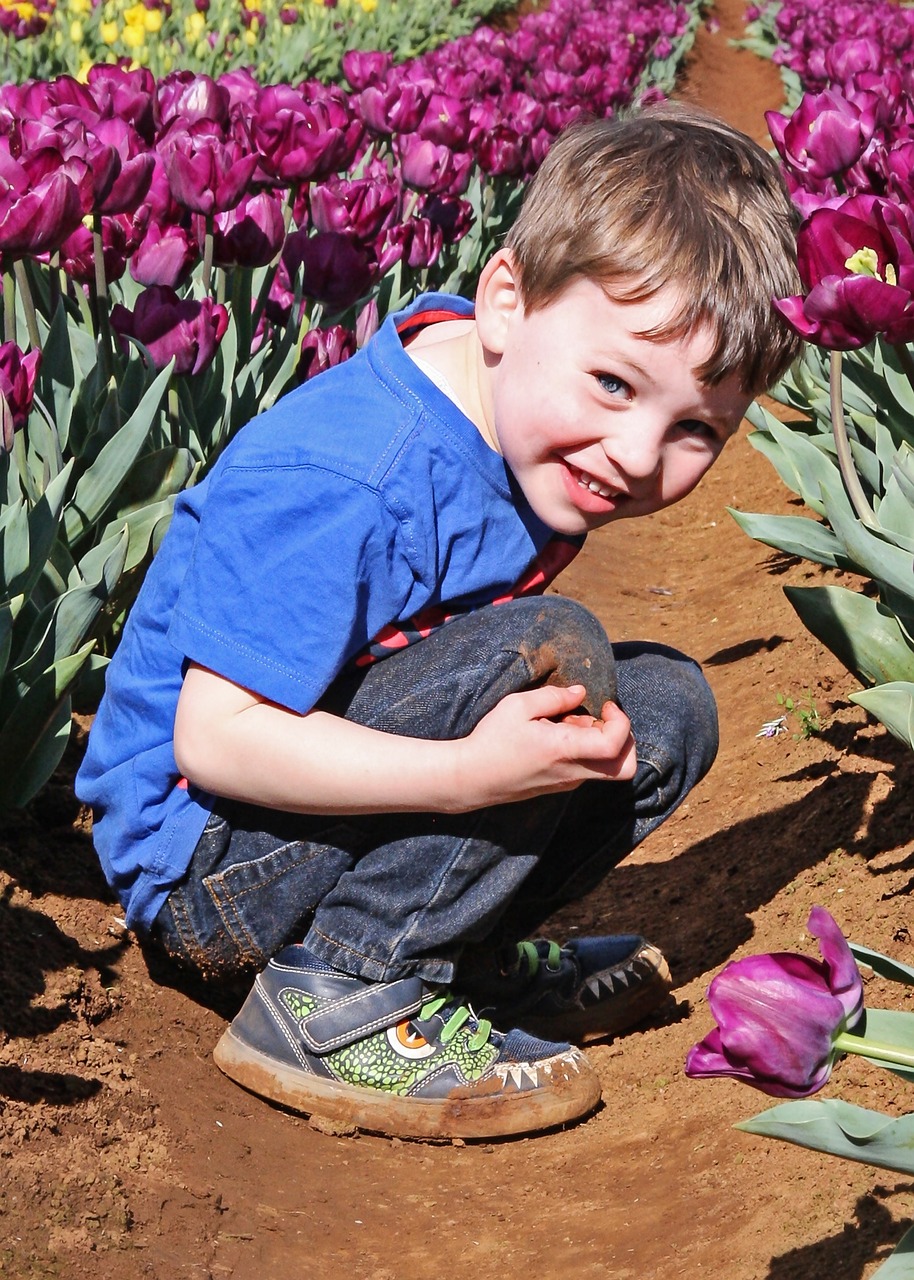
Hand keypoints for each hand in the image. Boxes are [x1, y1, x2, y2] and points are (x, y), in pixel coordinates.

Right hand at [452, 683, 636, 809]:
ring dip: (601, 742)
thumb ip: (554, 697)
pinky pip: (588, 768)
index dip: (621, 721)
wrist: (471, 778)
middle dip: (624, 740)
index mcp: (565, 750)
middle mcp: (572, 772)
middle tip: (602, 719)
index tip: (604, 705)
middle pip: (624, 767)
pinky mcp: (559, 786)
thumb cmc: (492, 740)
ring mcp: (567, 783)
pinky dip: (585, 750)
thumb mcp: (518, 706)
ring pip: (607, 767)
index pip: (616, 745)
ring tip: (568, 723)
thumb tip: (580, 693)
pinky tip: (558, 736)